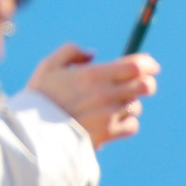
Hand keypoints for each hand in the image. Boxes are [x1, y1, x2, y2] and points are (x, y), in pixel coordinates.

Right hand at [26, 44, 158, 147]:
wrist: (33, 133)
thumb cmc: (39, 96)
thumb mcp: (49, 65)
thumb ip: (71, 52)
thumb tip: (93, 54)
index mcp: (94, 75)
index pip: (136, 66)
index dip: (148, 64)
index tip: (151, 66)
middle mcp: (107, 95)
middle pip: (145, 86)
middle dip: (145, 82)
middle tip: (137, 82)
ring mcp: (110, 115)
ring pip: (136, 106)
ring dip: (130, 103)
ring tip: (110, 103)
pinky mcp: (110, 133)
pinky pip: (132, 125)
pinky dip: (127, 122)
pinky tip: (112, 119)